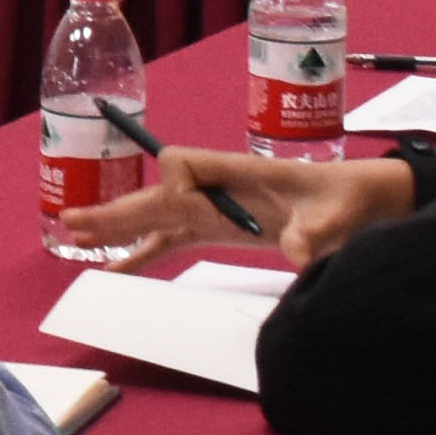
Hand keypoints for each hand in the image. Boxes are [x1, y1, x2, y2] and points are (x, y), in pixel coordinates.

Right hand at [81, 149, 411, 266]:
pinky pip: (172, 239)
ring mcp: (215, 209)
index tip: (175, 197)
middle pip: (156, 194)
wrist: (363, 202)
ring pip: (156, 217)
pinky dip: (143, 252)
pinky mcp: (219, 229)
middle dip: (117, 208)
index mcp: (238, 173)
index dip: (172, 182)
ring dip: (119, 227)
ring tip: (75, 236)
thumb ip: (312, 233)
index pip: (185, 167)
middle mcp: (218, 188)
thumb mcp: (336, 217)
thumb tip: (294, 252)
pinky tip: (116, 267)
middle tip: (73, 220)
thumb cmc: (348, 200)